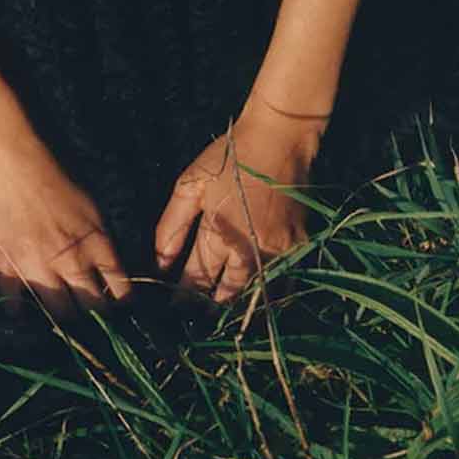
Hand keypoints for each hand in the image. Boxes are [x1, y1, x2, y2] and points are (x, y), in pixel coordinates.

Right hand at [0, 130, 132, 322]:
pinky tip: (21, 310)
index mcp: (96, 242)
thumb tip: (105, 260)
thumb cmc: (53, 165)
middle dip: (97, 317)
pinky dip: (18, 310)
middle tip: (94, 319)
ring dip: (63, 318)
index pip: (121, 289)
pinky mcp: (5, 268)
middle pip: (93, 310)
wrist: (8, 156)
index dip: (123, 303)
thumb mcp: (90, 199)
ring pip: (59, 315)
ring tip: (62, 317)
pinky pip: (14, 306)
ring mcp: (37, 268)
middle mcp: (71, 262)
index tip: (120, 308)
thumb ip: (98, 234)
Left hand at [153, 107, 320, 306]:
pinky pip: (284, 282)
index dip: (183, 297)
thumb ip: (172, 225)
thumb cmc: (230, 156)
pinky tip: (260, 301)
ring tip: (227, 321)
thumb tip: (159, 263)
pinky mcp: (299, 246)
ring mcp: (278, 250)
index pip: (197, 279)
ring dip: (241, 307)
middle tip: (198, 321)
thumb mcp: (191, 182)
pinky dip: (271, 295)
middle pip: (227, 294)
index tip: (172, 311)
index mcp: (218, 233)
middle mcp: (249, 249)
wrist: (279, 137)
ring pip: (257, 294)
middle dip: (210, 308)